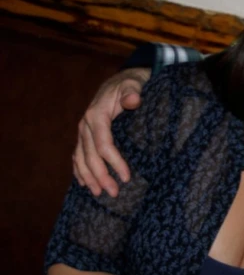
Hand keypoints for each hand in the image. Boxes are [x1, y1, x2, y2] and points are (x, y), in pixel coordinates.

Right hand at [73, 67, 150, 196]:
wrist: (120, 80)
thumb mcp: (134, 83)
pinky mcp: (85, 135)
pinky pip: (78, 155)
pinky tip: (84, 183)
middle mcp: (86, 124)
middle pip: (90, 155)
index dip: (113, 162)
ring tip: (99, 193)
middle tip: (114, 193)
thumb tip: (133, 100)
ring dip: (89, 177)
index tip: (126, 177)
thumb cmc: (130, 84)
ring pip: (81, 158)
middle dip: (101, 176)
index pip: (103, 144)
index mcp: (97, 115)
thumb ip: (133, 92)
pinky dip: (79, 170)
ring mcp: (83, 130)